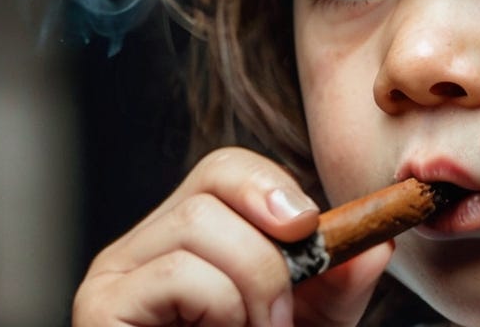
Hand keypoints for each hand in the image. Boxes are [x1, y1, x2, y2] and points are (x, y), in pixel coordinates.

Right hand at [72, 147, 393, 325]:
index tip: (310, 231)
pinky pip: (178, 272)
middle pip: (213, 187)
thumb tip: (378, 244)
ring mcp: (115, 274)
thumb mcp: (307, 322)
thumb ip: (339, 283)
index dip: (273, 186)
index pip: (224, 168)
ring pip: (199, 224)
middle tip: (279, 318)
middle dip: (270, 253)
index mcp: (187, 238)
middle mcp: (143, 246)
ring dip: (251, 288)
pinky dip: (220, 307)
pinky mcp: (101, 307)